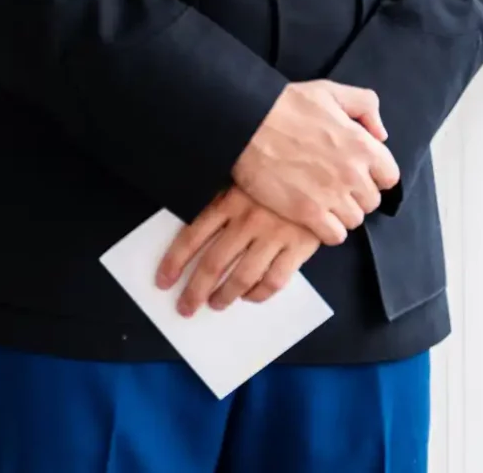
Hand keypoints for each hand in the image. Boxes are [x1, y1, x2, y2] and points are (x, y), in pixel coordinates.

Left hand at [156, 187, 320, 315]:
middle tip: (185, 307)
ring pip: (243, 276)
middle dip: (195, 290)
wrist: (319, 175)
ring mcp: (274, 235)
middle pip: (214, 263)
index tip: (163, 281)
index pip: (193, 236)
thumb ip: (220, 203)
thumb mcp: (240, 180)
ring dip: (225, 295)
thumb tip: (194, 234)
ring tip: (215, 304)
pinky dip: (259, 294)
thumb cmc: (273, 178)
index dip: (174, 261)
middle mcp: (248, 220)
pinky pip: (274, 280)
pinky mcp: (298, 247)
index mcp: (229, 201)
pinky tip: (249, 297)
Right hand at [232, 80, 399, 245]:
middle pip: (371, 201)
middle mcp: (352, 174)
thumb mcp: (328, 91)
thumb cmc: (285, 104)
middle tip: (334, 184)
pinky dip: (327, 229)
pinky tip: (314, 214)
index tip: (356, 171)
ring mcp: (331, 196)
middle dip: (356, 194)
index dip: (374, 175)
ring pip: (354, 220)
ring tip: (322, 199)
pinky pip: (335, 236)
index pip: (390, 177)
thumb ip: (364, 104)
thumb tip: (380, 134)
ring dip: (341, 212)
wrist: (245, 122)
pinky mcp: (308, 213)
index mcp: (362, 145)